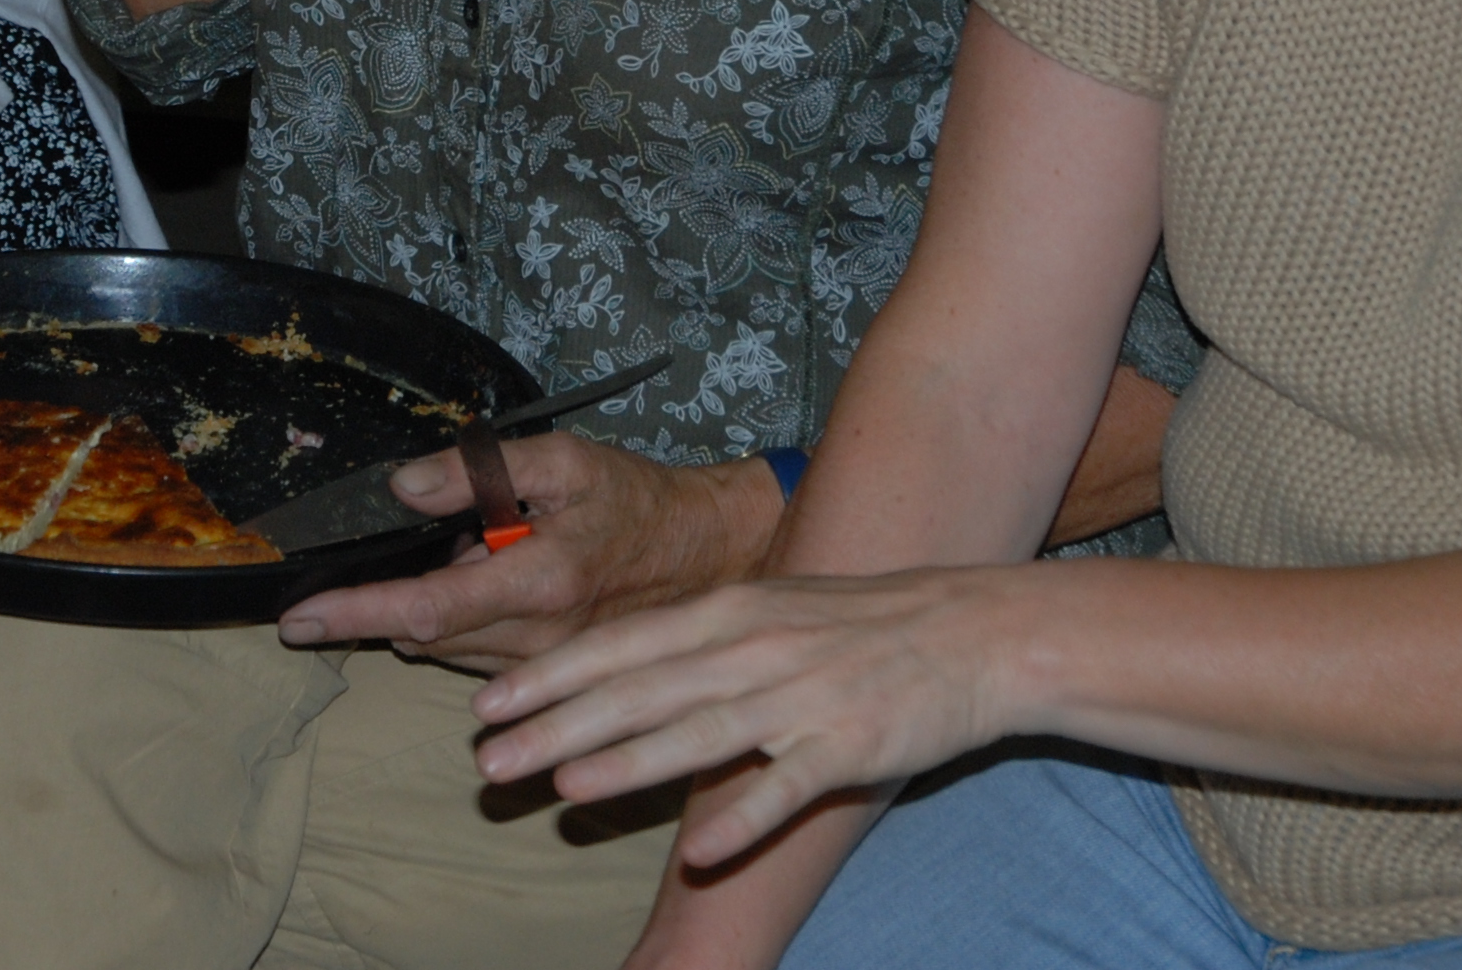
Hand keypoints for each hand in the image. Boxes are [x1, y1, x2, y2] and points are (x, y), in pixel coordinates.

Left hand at [273, 433, 782, 673]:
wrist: (708, 552)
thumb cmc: (634, 499)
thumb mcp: (562, 460)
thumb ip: (478, 469)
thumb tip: (401, 487)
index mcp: (538, 583)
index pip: (425, 609)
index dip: (355, 614)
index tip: (300, 621)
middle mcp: (539, 640)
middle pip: (424, 639)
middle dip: (380, 611)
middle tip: (383, 563)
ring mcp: (548, 668)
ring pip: (450, 654)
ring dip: (425, 616)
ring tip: (466, 556)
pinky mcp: (554, 679)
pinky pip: (479, 661)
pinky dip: (458, 627)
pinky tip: (485, 581)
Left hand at [466, 567, 1030, 869]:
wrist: (973, 631)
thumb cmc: (861, 627)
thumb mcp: (770, 613)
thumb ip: (697, 645)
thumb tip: (619, 676)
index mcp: (730, 612)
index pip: (621, 643)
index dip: (551, 675)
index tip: (488, 703)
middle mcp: (755, 648)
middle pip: (641, 690)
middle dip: (558, 724)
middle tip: (491, 759)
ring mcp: (802, 696)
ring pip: (700, 732)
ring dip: (628, 761)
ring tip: (563, 787)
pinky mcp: (849, 743)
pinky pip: (788, 785)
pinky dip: (743, 815)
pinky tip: (699, 850)